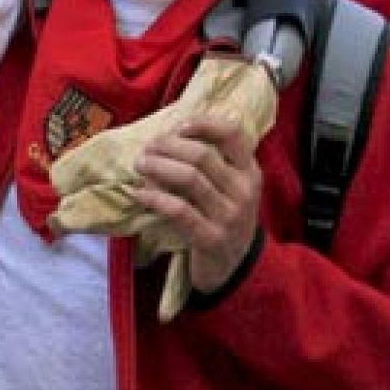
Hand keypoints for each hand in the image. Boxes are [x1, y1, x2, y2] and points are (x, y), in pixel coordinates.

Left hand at [131, 115, 262, 296]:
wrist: (235, 266)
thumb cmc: (223, 217)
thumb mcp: (229, 188)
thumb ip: (211, 162)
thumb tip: (169, 134)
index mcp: (249, 172)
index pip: (231, 134)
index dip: (201, 124)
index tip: (176, 127)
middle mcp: (243, 191)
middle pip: (202, 155)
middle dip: (167, 146)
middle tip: (146, 149)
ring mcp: (229, 216)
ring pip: (189, 178)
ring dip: (157, 167)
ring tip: (140, 165)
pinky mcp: (211, 238)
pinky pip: (178, 210)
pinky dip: (154, 198)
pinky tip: (139, 194)